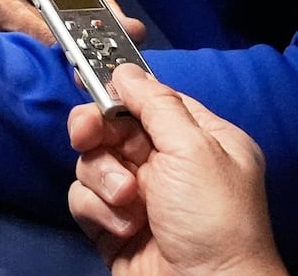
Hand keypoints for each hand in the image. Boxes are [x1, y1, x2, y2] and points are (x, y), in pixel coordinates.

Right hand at [65, 66, 286, 275]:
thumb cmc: (214, 222)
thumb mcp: (195, 150)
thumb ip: (156, 103)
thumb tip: (125, 70)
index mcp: (198, 140)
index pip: (149, 99)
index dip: (118, 90)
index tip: (89, 80)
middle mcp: (168, 164)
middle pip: (110, 125)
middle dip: (96, 131)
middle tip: (89, 136)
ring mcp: (138, 194)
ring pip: (91, 160)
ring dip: (104, 178)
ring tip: (128, 200)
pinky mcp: (112, 223)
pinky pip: (83, 196)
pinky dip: (98, 209)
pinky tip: (124, 226)